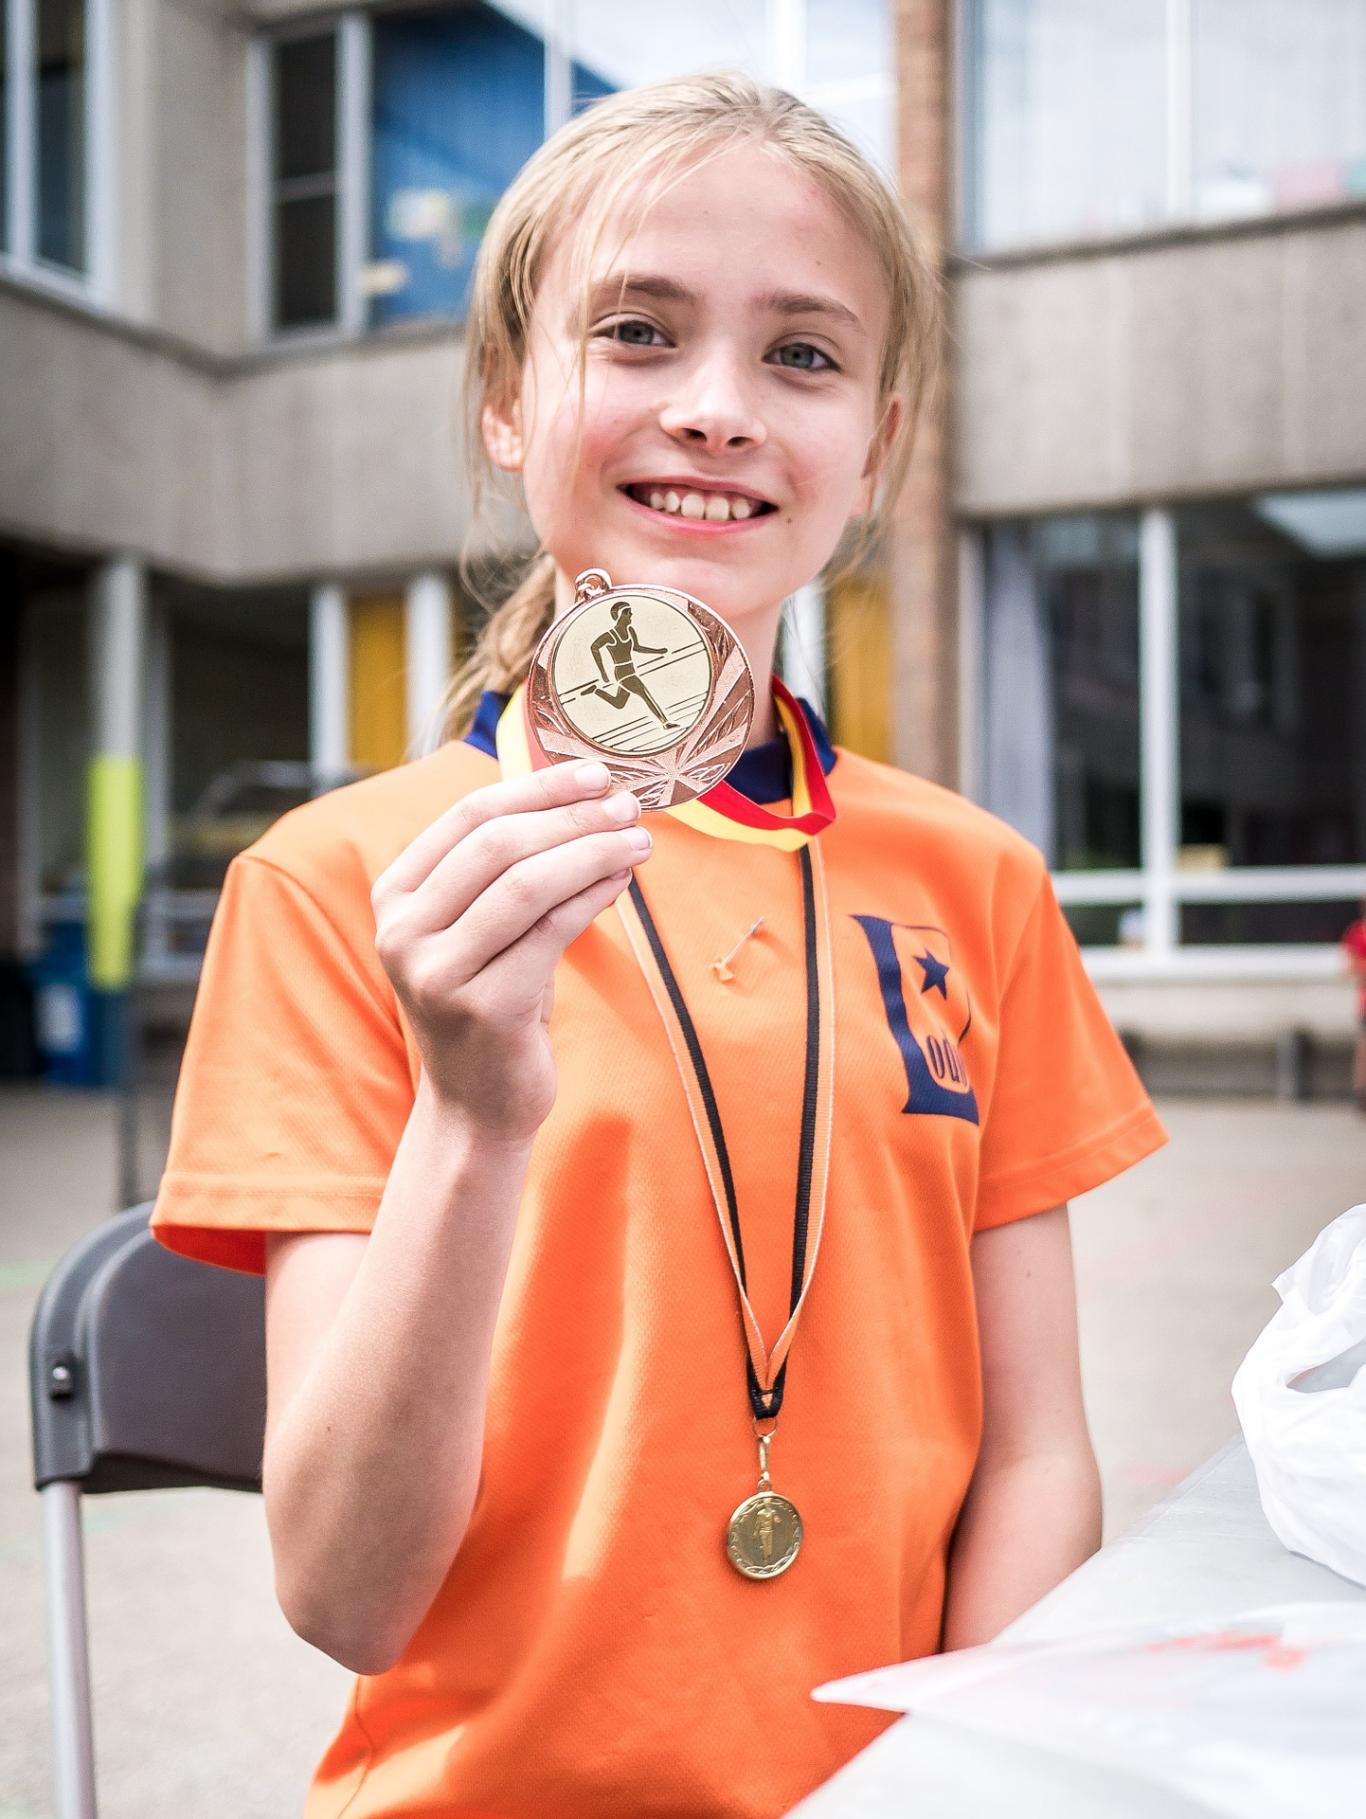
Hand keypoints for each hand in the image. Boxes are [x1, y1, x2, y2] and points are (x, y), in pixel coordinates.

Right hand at [371, 762, 649, 1141]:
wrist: (478, 1106)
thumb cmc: (490, 1002)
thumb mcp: (481, 930)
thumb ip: (505, 870)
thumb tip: (583, 797)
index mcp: (396, 897)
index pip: (468, 817)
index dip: (537, 788)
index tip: (595, 774)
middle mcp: (404, 931)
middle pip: (498, 844)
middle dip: (571, 816)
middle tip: (627, 804)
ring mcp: (438, 971)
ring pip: (527, 883)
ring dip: (591, 851)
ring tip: (637, 840)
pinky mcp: (483, 1007)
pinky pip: (550, 930)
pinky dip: (592, 894)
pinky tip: (622, 880)